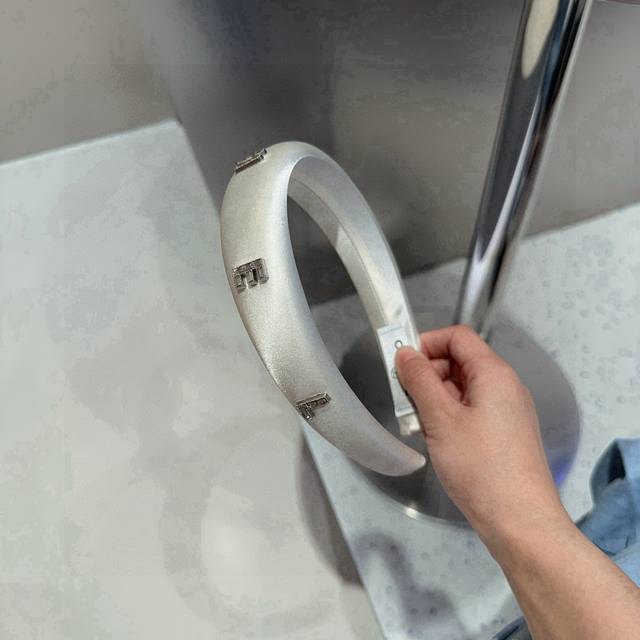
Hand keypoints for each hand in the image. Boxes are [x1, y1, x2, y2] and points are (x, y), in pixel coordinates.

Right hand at [395, 325, 569, 544]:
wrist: (520, 521)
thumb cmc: (481, 466)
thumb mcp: (441, 419)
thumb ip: (420, 380)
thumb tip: (405, 353)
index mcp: (494, 374)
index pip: (458, 337)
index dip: (427, 343)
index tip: (402, 364)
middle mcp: (504, 386)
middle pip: (459, 361)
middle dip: (427, 375)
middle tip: (405, 401)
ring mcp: (506, 411)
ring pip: (462, 388)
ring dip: (434, 399)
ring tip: (419, 426)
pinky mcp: (503, 433)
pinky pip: (470, 410)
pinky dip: (448, 417)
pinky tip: (436, 441)